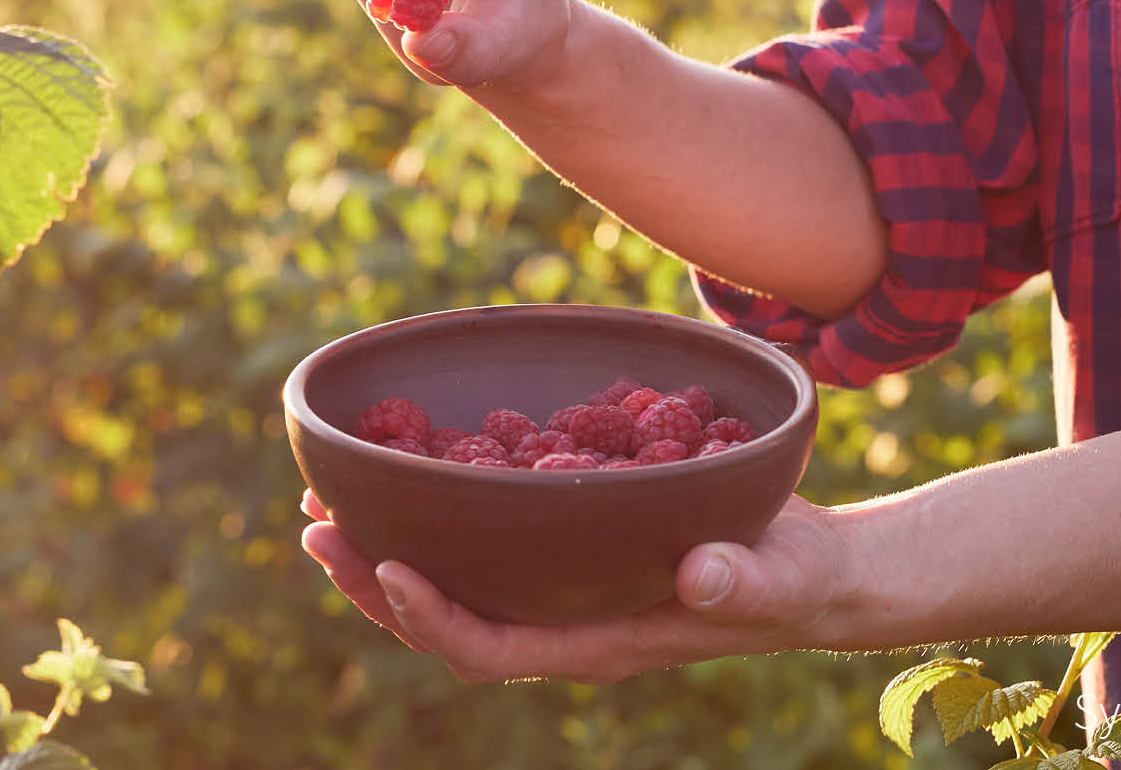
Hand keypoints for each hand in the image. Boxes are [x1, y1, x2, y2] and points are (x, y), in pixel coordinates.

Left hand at [298, 489, 856, 682]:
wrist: (806, 570)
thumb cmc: (797, 578)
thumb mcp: (780, 577)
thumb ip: (742, 580)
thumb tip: (700, 574)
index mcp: (595, 641)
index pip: (489, 648)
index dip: (431, 616)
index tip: (387, 564)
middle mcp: (559, 623)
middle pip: (443, 620)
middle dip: (372, 582)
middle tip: (314, 527)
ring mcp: (554, 593)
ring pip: (446, 586)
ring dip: (380, 549)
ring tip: (322, 506)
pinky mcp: (557, 554)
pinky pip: (473, 550)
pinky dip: (426, 516)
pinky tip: (394, 471)